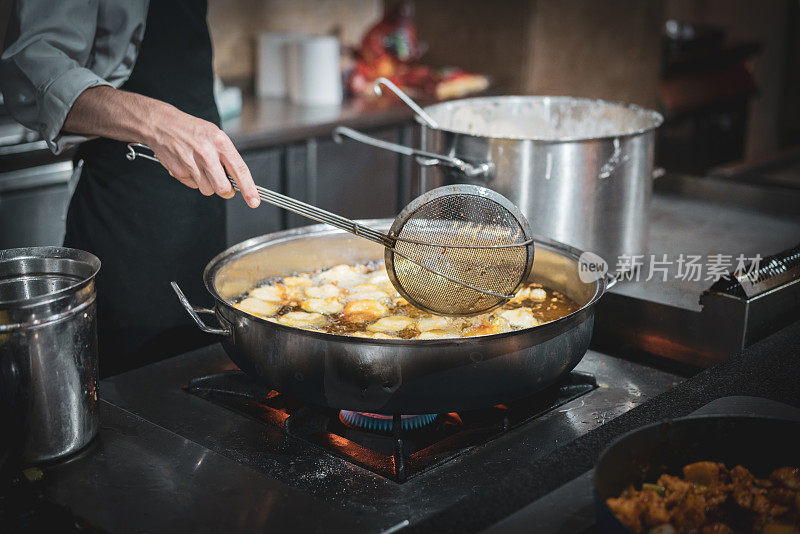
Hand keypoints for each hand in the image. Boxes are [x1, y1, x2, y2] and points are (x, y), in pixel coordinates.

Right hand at [64, 86, 259, 206]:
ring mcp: (191, 164)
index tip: (254, 201)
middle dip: (227, 191)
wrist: (162, 125)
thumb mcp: (216, 135)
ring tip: (202, 168)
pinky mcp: (178, 171)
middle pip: (223, 188)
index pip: (239, 170)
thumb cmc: (193, 130)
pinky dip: (194, 181)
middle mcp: (206, 154)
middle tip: (226, 186)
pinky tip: (190, 166)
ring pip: (208, 190)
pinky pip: (193, 186)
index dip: (249, 189)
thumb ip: (228, 157)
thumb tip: (239, 180)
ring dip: (208, 185)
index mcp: (220, 142)